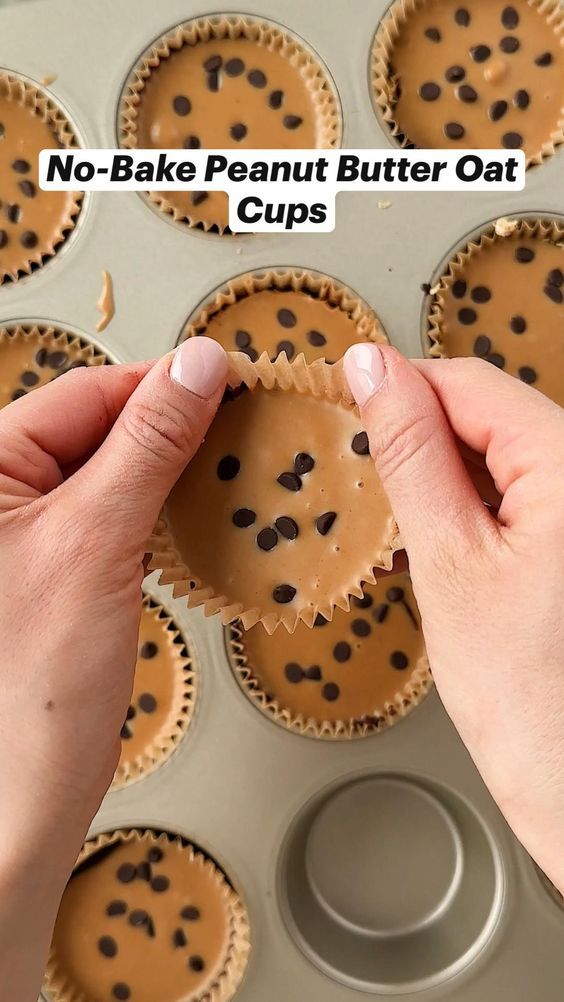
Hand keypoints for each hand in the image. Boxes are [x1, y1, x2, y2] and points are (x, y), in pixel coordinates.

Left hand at [0, 337, 226, 1000]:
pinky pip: (118, 517)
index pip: (84, 395)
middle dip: (173, 427)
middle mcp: (0, 496)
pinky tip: (201, 515)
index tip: (233, 378)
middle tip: (246, 424)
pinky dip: (162, 513)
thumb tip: (197, 366)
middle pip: (99, 429)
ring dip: (173, 470)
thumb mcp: (95, 541)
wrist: (21, 798)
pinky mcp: (62, 571)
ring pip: (114, 473)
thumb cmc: (30, 686)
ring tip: (234, 466)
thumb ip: (147, 445)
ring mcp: (31, 535)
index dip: (163, 383)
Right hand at [344, 344, 563, 894]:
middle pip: (492, 415)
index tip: (346, 396)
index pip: (472, 383)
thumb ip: (411, 455)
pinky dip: (476, 510)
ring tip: (411, 533)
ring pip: (503, 455)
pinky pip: (523, 495)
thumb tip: (374, 372)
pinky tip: (449, 549)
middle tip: (373, 486)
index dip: (401, 385)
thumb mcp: (449, 561)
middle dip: (425, 439)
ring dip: (447, 478)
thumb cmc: (532, 701)